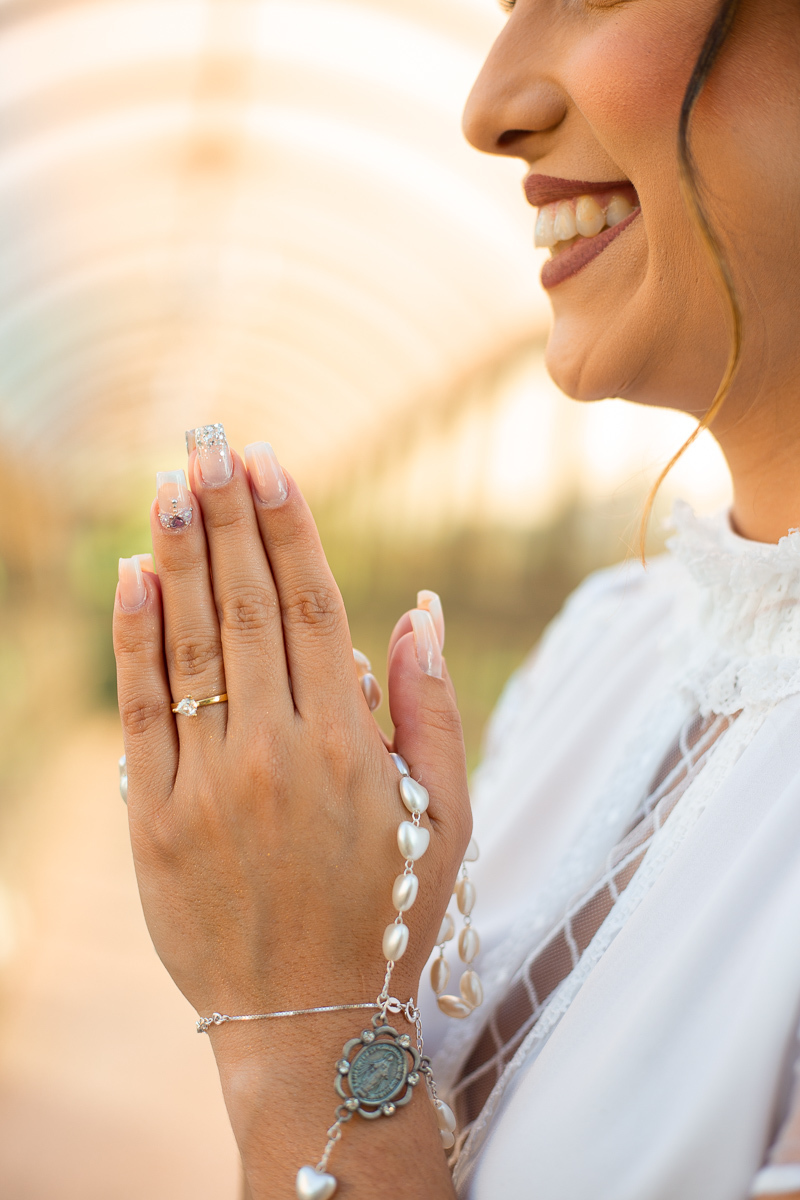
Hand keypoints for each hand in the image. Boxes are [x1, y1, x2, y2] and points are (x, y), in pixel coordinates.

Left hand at [113, 434, 468, 1195]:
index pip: (314, 607)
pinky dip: (134, 638)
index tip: (270, 463)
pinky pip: (141, 712)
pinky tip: (132, 574)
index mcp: (352, 747)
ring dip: (181, 555)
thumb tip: (417, 610)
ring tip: (171, 483)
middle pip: (249, 607)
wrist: (305, 1020)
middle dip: (229, 515)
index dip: (289, 527)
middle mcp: (277, 754)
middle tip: (210, 442)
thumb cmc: (386, 911)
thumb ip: (432, 710)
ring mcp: (208, 786)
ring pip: (192, 645)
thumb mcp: (444, 817)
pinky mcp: (154, 819)